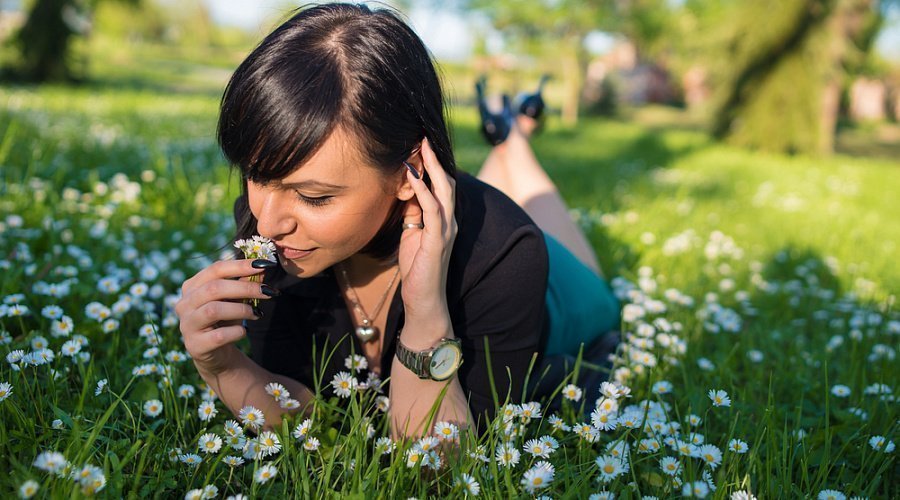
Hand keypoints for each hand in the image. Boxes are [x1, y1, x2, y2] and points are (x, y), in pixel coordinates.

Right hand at [174, 259, 275, 375]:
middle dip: (245, 288)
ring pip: (214, 310)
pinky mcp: (195, 346)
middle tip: (267, 291)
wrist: (217, 353)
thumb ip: (244, 283)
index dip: (241, 266)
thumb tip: (262, 267)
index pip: (216, 269)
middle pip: (214, 288)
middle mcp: (184, 304)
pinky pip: (219, 335)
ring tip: (256, 313)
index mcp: (192, 286)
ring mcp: (187, 325)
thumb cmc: (225, 320)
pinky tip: (243, 332)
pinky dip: (236, 331)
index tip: (265, 265)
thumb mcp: (235, 299)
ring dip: (241, 309)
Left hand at [398, 137, 457, 319]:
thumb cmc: (417, 268)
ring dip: (432, 169)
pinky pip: (432, 211)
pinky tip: (415, 178)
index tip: (419, 144)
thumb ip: (413, 213)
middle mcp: (449, 221)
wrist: (424, 300)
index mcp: (443, 219)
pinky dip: (424, 192)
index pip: (441, 185)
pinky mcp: (437, 241)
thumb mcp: (411, 234)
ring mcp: (446, 230)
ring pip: (443, 192)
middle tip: (422, 136)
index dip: (432, 165)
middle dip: (434, 159)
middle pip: (446, 182)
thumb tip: (406, 190)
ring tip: (420, 148)